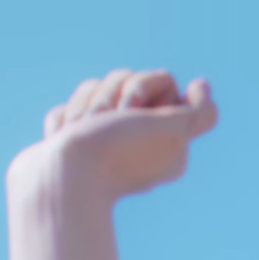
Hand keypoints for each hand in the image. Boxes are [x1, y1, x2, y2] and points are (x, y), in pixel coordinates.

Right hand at [11, 68, 217, 207]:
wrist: (58, 181)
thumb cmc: (113, 152)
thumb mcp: (171, 131)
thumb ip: (199, 113)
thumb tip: (201, 87)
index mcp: (168, 142)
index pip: (163, 82)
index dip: (145, 86)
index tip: (138, 110)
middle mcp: (139, 142)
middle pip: (126, 79)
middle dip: (112, 93)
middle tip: (108, 120)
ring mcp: (102, 142)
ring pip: (93, 88)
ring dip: (85, 105)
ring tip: (80, 131)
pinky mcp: (71, 144)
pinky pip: (68, 109)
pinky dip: (64, 121)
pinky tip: (63, 140)